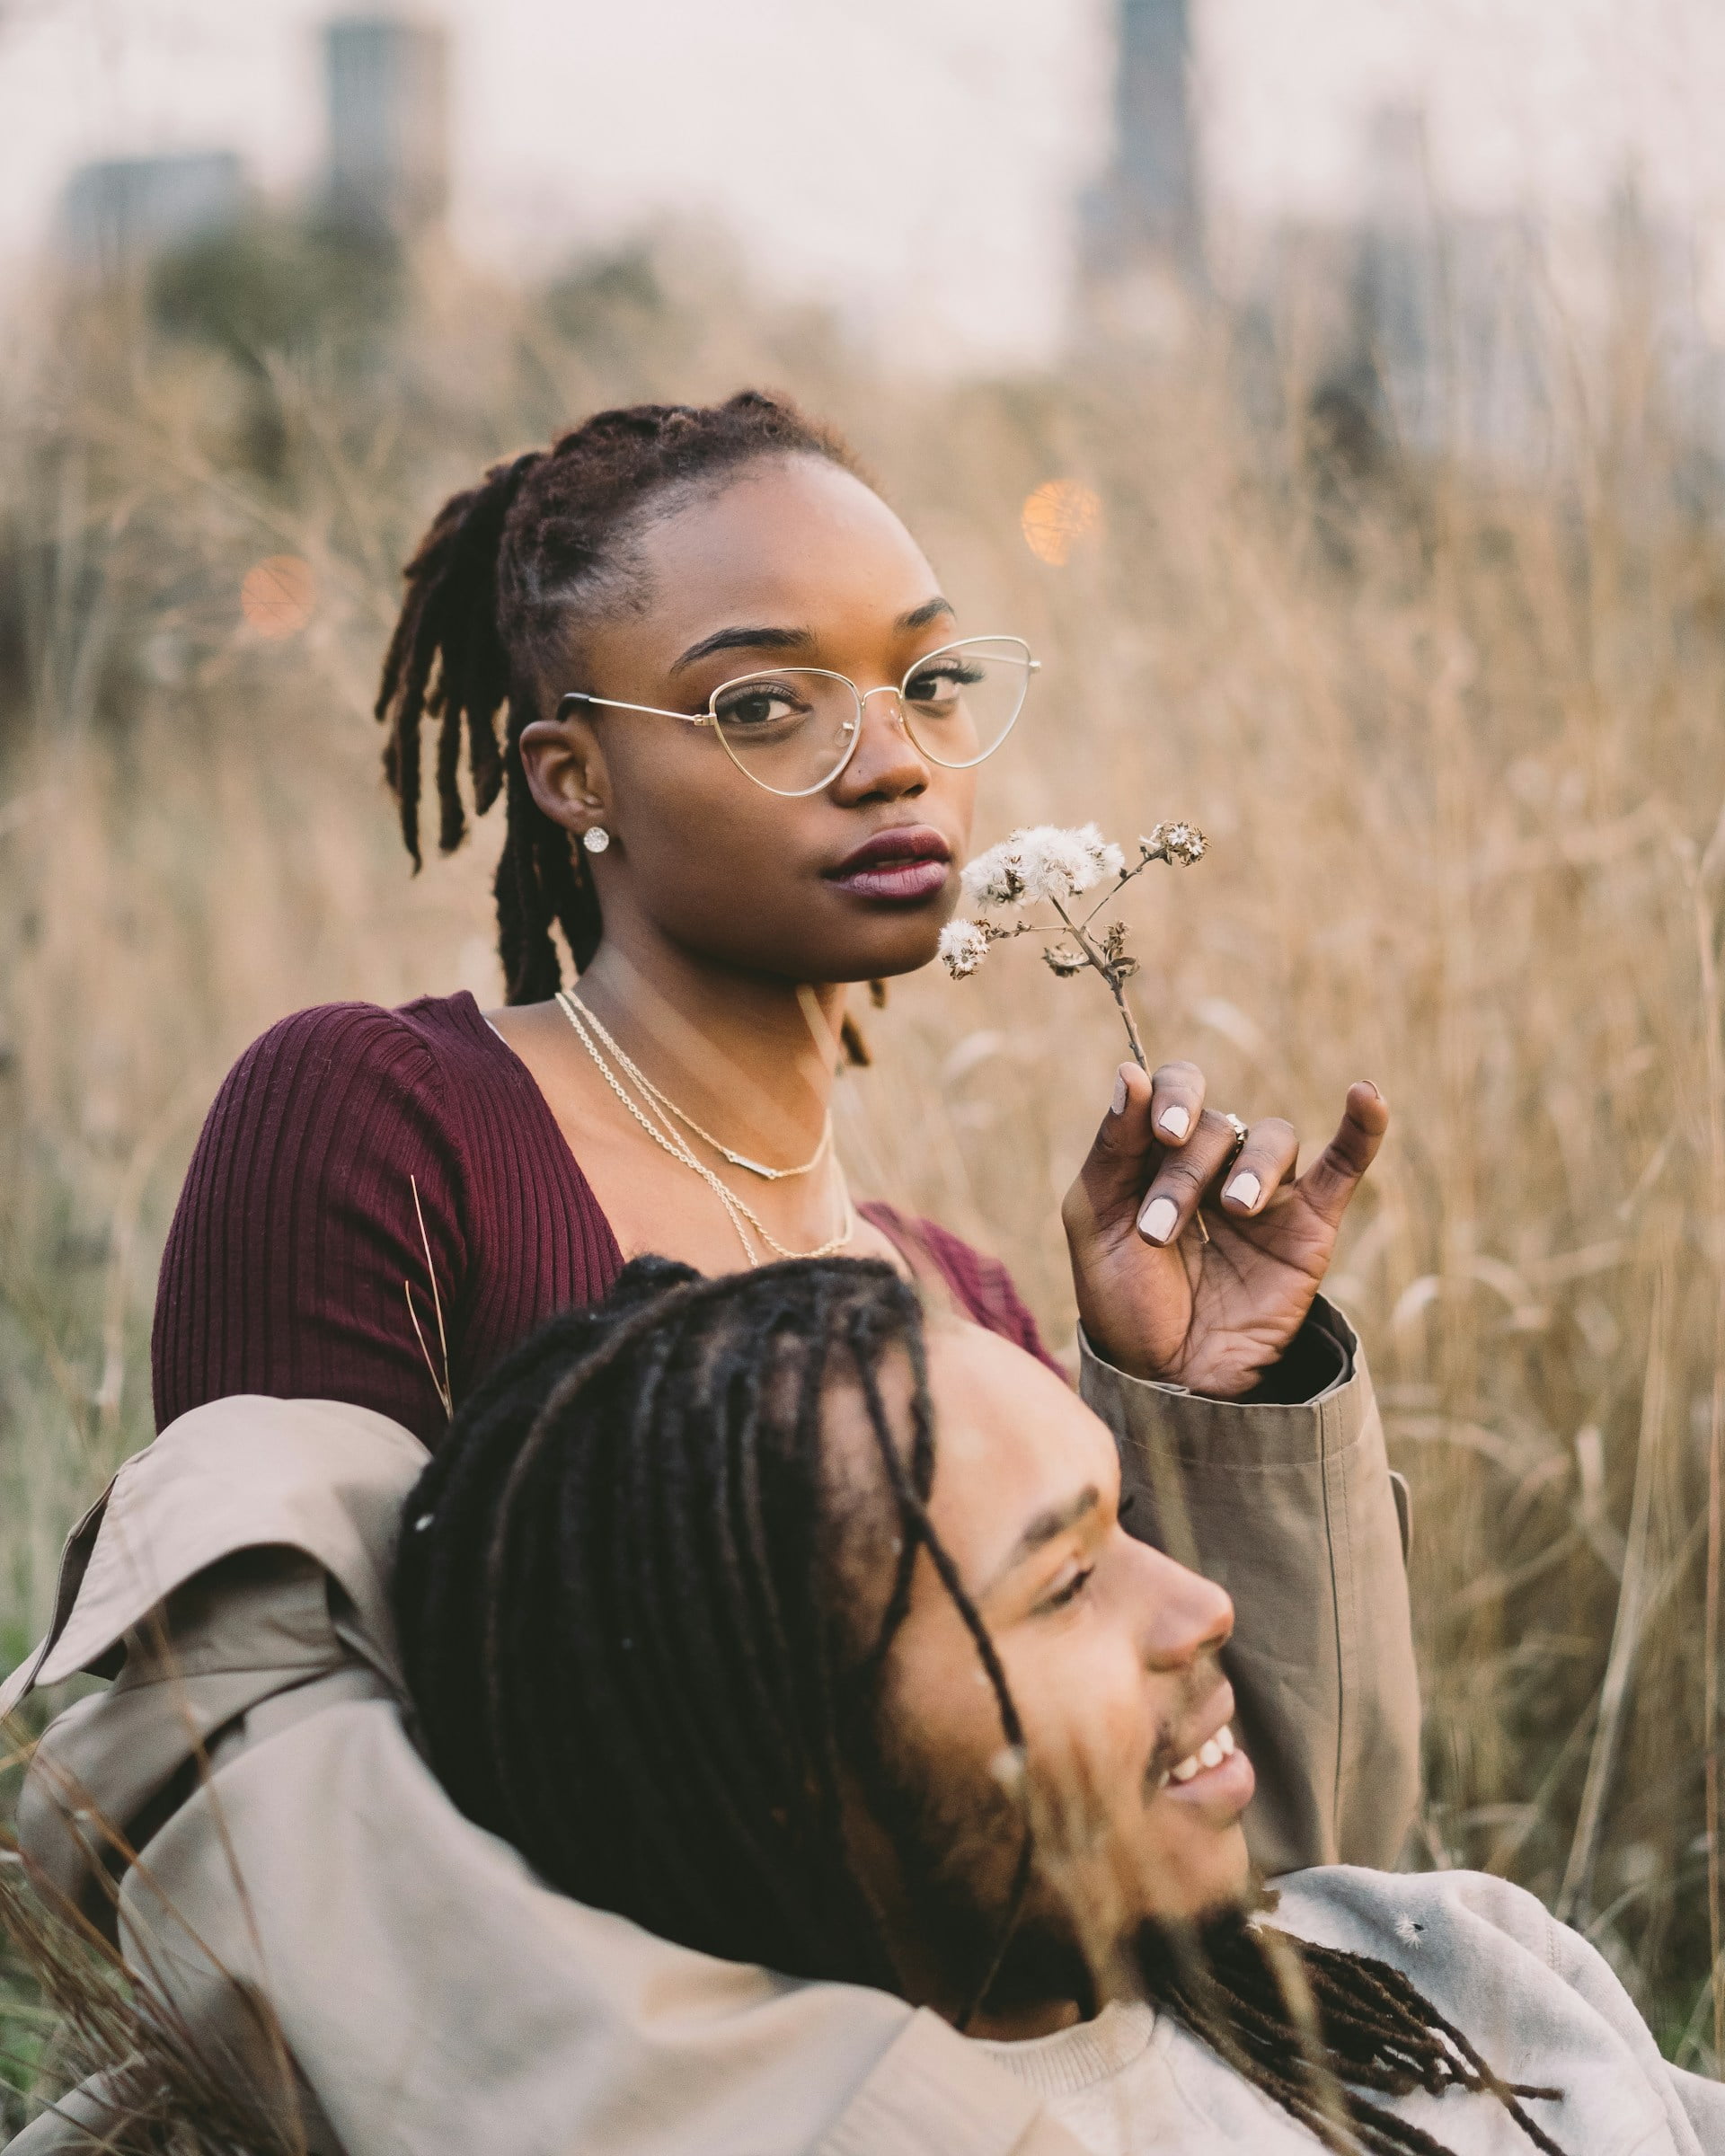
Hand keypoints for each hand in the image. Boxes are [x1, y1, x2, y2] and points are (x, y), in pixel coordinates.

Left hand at [1060, 1060, 1387, 1396]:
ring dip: (1253, 1168)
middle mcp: (1213, 1164)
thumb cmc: (1123, 1302)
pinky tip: (1367, 1095)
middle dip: (1185, 1173)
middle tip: (1159, 1232)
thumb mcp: (1095, 1221)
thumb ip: (1112, 1148)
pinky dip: (1361, 1130)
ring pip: (1272, 1139)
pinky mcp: (1308, 1227)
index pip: (1175, 1088)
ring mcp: (1264, 1193)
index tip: (1163, 1133)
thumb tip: (1129, 1072)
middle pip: (1217, 1126)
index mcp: (1156, 1155)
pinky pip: (1343, 1165)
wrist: (1169, 1379)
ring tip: (1235, 1212)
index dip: (1174, 1096)